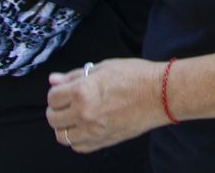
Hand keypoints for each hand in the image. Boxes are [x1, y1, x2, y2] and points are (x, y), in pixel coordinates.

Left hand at [46, 58, 166, 152]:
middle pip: (53, 118)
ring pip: (62, 136)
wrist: (162, 94)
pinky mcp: (104, 141)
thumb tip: (54, 80)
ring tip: (75, 116)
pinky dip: (78, 138)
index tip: (64, 91)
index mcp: (82, 91)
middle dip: (57, 109)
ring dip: (65, 126)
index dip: (57, 92)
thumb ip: (75, 76)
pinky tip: (86, 127)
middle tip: (67, 103)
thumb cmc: (137, 77)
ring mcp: (93, 130)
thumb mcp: (104, 68)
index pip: (52, 97)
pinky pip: (78, 147)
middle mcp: (84, 113)